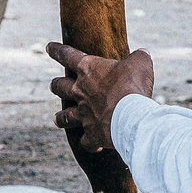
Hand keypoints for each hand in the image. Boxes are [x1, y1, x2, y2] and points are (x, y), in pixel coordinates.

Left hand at [47, 42, 154, 156]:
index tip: (49, 47)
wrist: (130, 116)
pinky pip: (87, 141)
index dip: (57, 50)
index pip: (68, 55)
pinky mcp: (92, 133)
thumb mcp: (140, 63)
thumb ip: (138, 57)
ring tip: (56, 118)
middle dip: (56, 85)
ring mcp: (84, 114)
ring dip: (60, 117)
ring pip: (65, 116)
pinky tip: (94, 145)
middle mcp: (81, 91)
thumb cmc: (133, 85)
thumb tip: (142, 53)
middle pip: (60, 86)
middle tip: (53, 85)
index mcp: (89, 70)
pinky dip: (90, 143)